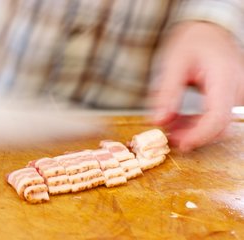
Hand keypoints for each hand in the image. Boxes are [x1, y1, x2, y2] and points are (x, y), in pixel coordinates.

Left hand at [151, 21, 243, 151]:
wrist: (207, 30)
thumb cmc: (193, 40)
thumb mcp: (174, 63)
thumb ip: (167, 93)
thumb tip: (158, 121)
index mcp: (225, 77)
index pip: (217, 117)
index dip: (197, 135)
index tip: (177, 142)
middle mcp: (236, 88)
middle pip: (219, 126)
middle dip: (191, 135)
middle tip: (167, 134)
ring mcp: (235, 94)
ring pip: (217, 125)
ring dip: (192, 131)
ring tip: (169, 126)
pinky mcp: (229, 97)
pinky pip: (216, 117)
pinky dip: (197, 123)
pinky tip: (178, 120)